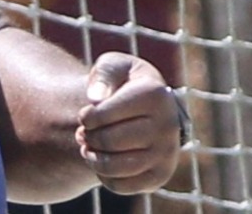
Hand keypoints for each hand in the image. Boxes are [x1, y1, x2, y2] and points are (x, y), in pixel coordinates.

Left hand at [76, 52, 183, 194]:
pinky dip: (104, 177)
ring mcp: (167, 153)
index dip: (86, 116)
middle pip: (109, 141)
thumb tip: (95, 98)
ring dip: (92, 159)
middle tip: (84, 132)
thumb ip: (103, 75)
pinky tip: (103, 160)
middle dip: (88, 137)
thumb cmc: (123, 84)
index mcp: (155, 95)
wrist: (145, 108)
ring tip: (88, 147)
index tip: (86, 114)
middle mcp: (167, 125)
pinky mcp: (160, 176)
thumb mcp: (113, 66)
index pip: (103, 114)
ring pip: (115, 167)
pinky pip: (121, 186)